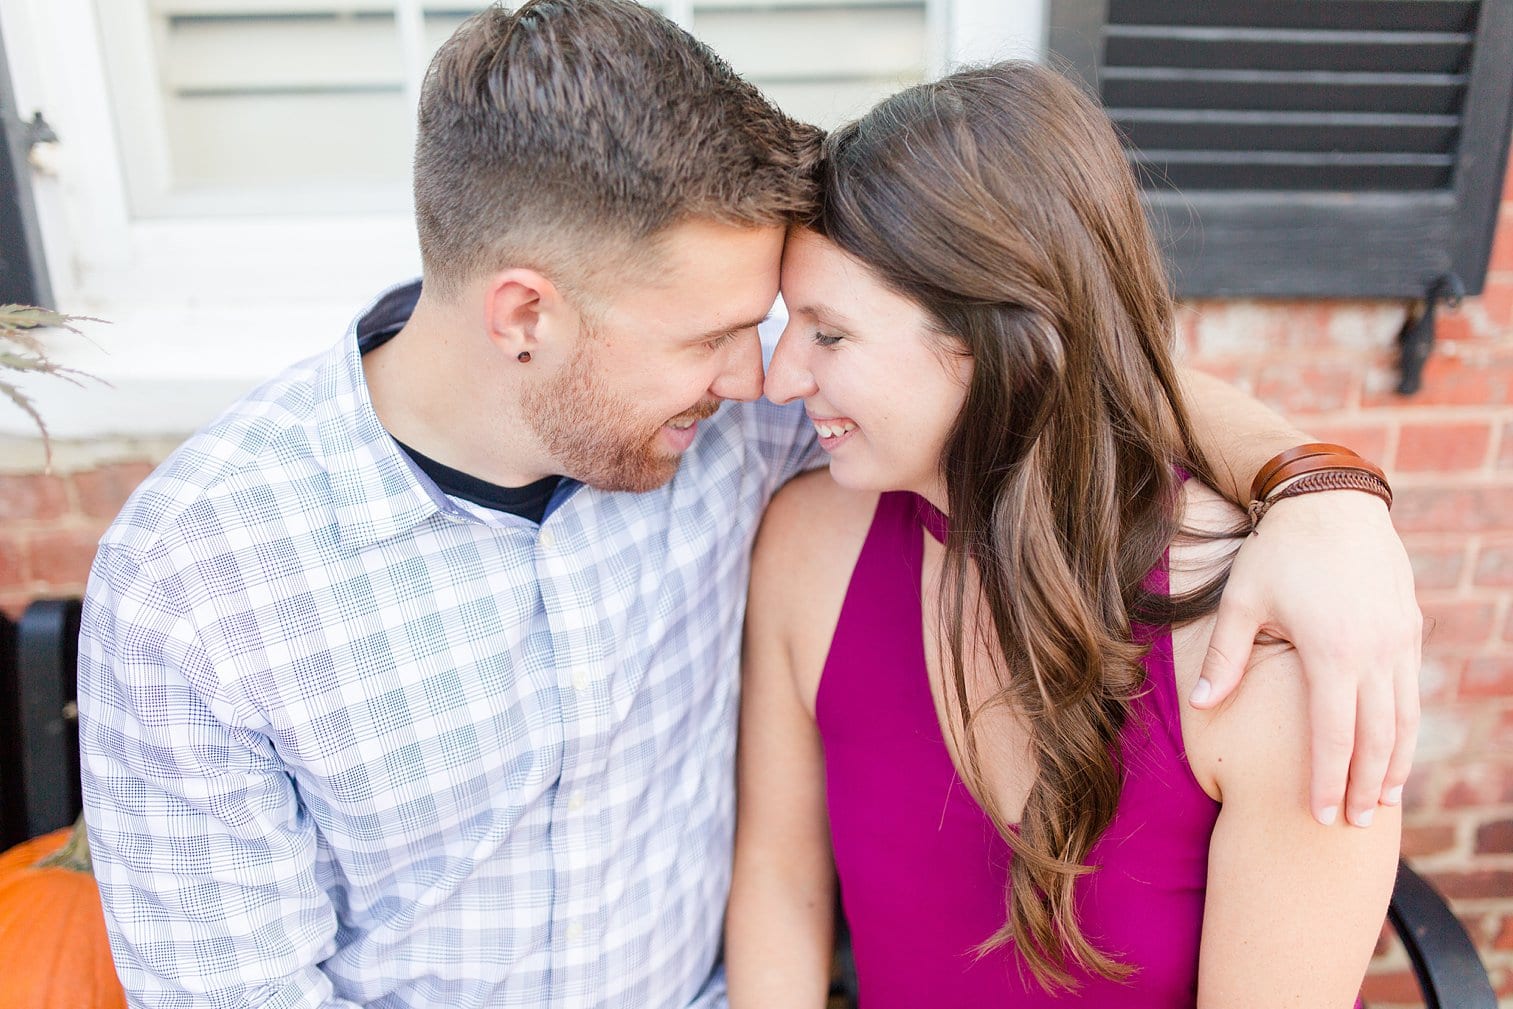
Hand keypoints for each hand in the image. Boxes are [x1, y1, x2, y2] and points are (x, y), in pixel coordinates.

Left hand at [1192, 491, 1420, 827]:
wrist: (1333, 501)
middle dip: (1363, 786)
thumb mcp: (1242, 600)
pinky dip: (1405, 728)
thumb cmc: (1277, 550)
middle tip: (1351, 825)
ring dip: (1394, 764)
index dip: (1326, 780)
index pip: (1332, 734)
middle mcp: (1376, 651)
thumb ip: (1224, 656)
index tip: (1317, 815)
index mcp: (1333, 650)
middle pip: (1376, 737)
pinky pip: (1411, 692)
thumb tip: (1200, 704)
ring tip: (1380, 801)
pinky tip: (1394, 751)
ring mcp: (1400, 641)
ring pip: (1404, 718)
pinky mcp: (1410, 628)